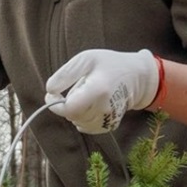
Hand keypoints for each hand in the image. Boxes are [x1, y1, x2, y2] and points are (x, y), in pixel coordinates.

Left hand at [44, 48, 162, 133]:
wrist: (137, 77)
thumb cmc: (109, 64)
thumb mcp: (86, 59)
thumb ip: (65, 74)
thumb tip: (49, 91)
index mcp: (99, 89)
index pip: (69, 108)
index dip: (55, 104)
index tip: (52, 94)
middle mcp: (105, 108)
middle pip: (72, 115)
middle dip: (67, 103)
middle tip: (77, 87)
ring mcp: (109, 119)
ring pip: (78, 122)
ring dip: (76, 110)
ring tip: (88, 94)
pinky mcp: (111, 126)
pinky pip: (86, 127)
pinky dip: (84, 117)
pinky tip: (92, 104)